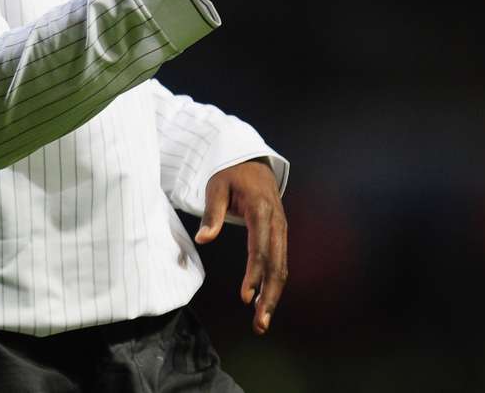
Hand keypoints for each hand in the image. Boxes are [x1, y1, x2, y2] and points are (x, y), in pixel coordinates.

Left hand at [194, 158, 287, 335]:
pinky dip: (273, 283)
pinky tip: (263, 300)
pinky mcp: (280, 234)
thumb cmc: (230, 173)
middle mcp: (277, 222)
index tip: (245, 297)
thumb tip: (203, 239)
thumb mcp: (216, 186)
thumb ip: (212, 213)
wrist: (252, 160)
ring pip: (281, 267)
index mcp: (261, 210)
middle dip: (269, 296)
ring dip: (273, 295)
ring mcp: (281, 228)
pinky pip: (279, 261)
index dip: (254, 274)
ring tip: (261, 321)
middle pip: (277, 264)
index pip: (259, 248)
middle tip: (259, 323)